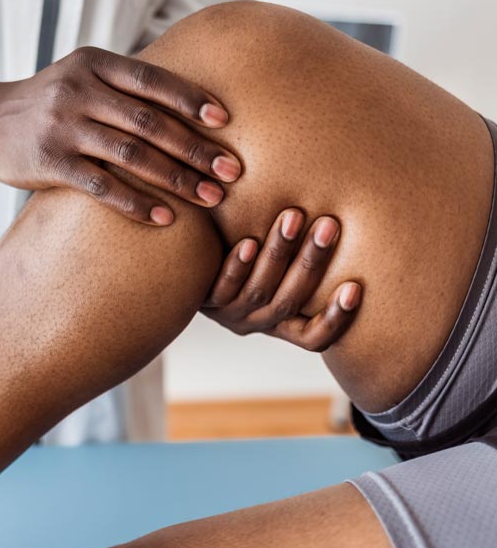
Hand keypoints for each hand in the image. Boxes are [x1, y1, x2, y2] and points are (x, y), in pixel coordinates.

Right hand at [0, 49, 241, 225]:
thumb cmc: (46, 103)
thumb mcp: (80, 79)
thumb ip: (124, 88)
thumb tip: (185, 106)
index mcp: (94, 64)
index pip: (153, 80)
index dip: (192, 100)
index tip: (227, 122)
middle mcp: (80, 90)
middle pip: (150, 121)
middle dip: (196, 148)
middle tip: (232, 171)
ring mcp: (63, 126)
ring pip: (132, 154)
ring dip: (177, 179)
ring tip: (211, 199)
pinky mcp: (49, 162)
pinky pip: (102, 186)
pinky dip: (137, 202)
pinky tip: (165, 218)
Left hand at [201, 208, 361, 351]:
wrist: (191, 269)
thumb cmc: (250, 258)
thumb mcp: (278, 269)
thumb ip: (301, 255)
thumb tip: (342, 210)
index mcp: (282, 323)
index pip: (313, 337)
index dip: (335, 319)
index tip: (355, 287)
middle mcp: (258, 322)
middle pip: (290, 301)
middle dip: (311, 261)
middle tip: (328, 225)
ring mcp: (230, 312)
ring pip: (259, 290)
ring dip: (277, 253)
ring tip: (292, 218)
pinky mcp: (204, 299)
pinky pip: (222, 286)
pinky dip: (237, 266)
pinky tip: (248, 243)